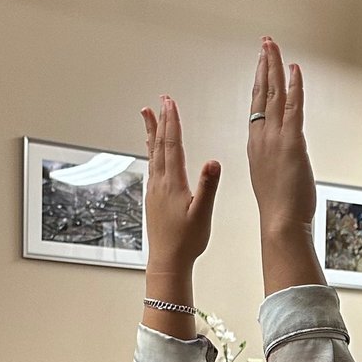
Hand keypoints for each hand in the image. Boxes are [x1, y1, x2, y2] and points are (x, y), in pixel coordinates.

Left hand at [140, 95, 220, 271]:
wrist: (167, 260)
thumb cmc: (187, 240)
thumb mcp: (203, 213)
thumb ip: (208, 186)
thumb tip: (213, 161)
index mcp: (173, 183)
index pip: (173, 145)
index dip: (172, 122)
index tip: (170, 103)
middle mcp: (160, 182)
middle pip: (159, 144)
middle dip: (160, 120)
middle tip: (160, 100)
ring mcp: (154, 189)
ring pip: (153, 153)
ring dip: (152, 132)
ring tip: (148, 115)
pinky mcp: (153, 197)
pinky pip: (152, 165)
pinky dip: (152, 150)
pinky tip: (152, 150)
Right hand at [246, 37, 314, 237]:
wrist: (280, 222)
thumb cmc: (278, 207)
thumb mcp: (270, 177)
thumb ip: (274, 159)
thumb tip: (284, 155)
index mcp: (256, 144)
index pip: (255, 105)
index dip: (257, 82)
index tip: (259, 65)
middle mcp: (261, 136)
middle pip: (260, 92)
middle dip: (263, 65)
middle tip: (265, 44)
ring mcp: (275, 137)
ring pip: (273, 93)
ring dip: (274, 67)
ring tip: (273, 46)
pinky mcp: (292, 142)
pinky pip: (292, 106)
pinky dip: (294, 86)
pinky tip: (294, 70)